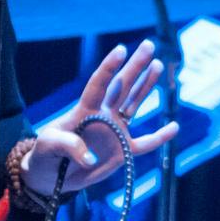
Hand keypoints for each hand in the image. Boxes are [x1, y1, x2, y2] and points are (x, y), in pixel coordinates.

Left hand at [23, 40, 180, 195]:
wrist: (52, 175)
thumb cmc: (45, 155)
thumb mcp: (48, 146)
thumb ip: (67, 146)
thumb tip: (90, 157)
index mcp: (83, 111)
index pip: (98, 85)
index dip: (108, 68)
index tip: (120, 50)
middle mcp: (102, 115)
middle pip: (122, 86)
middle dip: (135, 66)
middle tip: (148, 45)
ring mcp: (114, 131)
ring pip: (134, 103)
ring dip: (147, 85)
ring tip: (157, 64)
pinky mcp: (122, 151)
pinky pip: (145, 143)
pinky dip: (160, 137)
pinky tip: (174, 127)